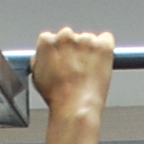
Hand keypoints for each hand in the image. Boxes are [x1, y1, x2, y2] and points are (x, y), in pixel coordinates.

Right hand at [33, 28, 115, 143]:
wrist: (75, 108)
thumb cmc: (57, 97)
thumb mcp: (37, 76)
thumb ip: (40, 59)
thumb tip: (44, 55)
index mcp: (47, 41)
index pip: (53, 38)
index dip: (58, 52)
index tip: (63, 61)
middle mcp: (66, 36)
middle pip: (71, 36)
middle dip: (74, 49)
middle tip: (76, 68)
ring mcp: (86, 40)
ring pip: (89, 39)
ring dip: (89, 50)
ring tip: (88, 72)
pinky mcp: (103, 46)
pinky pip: (107, 39)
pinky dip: (105, 48)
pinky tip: (101, 63)